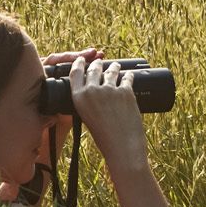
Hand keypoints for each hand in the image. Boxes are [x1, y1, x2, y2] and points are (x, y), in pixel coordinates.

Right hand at [65, 51, 150, 180]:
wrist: (122, 147)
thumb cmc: (105, 138)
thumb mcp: (88, 118)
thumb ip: (89, 103)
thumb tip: (96, 90)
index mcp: (79, 99)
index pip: (76, 73)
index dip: (79, 63)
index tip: (82, 59)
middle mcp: (92, 91)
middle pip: (94, 69)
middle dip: (97, 63)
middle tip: (99, 61)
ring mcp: (109, 90)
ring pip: (111, 71)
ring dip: (113, 67)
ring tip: (115, 66)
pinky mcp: (126, 92)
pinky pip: (127, 78)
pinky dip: (128, 76)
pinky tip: (129, 75)